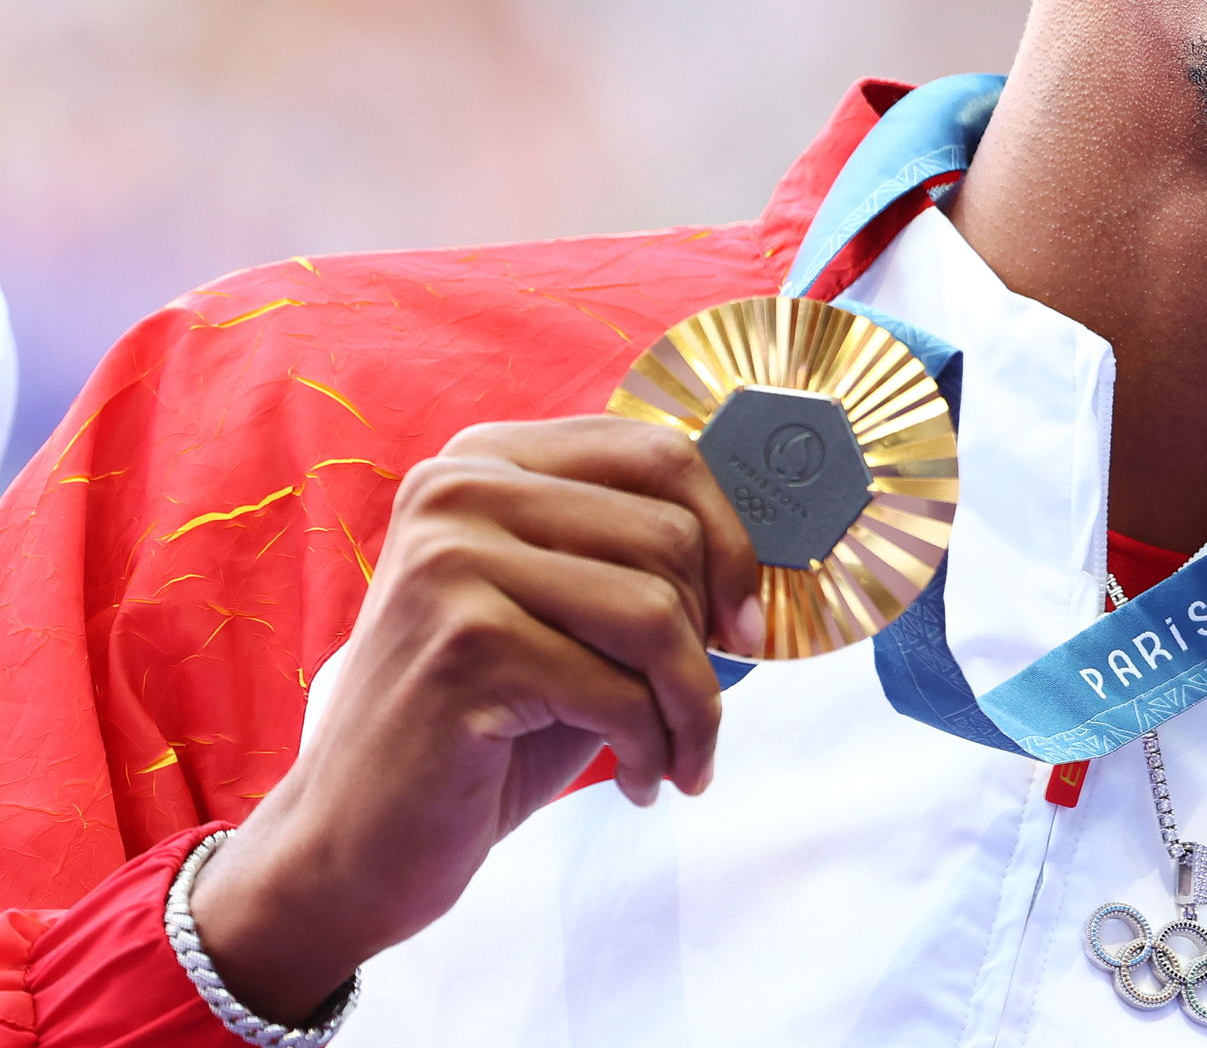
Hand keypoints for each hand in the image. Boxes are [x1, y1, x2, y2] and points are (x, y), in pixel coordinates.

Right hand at [187, 416, 761, 1022]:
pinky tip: (634, 781)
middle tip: (698, 713)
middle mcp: (458, 490)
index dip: (730, 539)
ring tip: (679, 757)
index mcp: (486, 458)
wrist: (355, 843)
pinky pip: (617, 689)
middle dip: (710, 641)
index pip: (658, 453)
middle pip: (669, 534)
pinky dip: (650, 746)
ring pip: (655, 613)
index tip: (745, 621)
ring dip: (692, 706)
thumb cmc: (483, 725)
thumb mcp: (566, 616)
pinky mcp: (462, 645)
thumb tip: (761, 554)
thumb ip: (639, 562)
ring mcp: (451, 561)